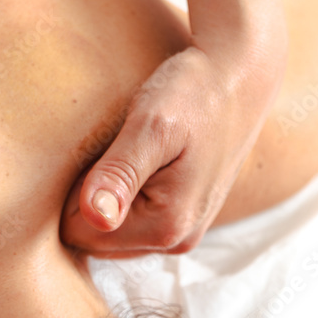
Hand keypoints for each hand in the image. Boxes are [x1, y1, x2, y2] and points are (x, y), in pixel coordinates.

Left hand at [62, 34, 285, 257]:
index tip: (96, 153)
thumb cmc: (195, 92)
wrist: (241, 76)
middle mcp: (176, 242)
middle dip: (89, 199)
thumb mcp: (152, 125)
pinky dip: (126, 196)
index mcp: (166, 227)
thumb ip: (119, 174)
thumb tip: (95, 217)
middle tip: (111, 150)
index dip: (75, 193)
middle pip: (95, 238)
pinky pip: (133, 221)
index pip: (80, 233)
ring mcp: (182, 233)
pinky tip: (140, 162)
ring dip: (107, 197)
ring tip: (127, 154)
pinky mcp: (184, 219)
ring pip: (111, 232)